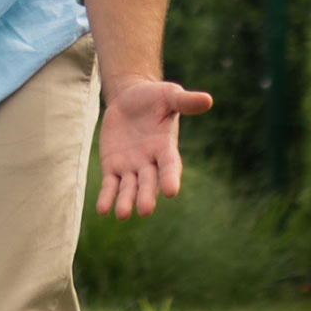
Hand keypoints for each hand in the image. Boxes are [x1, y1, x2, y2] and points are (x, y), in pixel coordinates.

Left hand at [95, 74, 212, 216]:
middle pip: (149, 182)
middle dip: (146, 196)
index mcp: (166, 147)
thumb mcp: (170, 95)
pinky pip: (110, 184)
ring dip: (126, 201)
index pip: (170, 165)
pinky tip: (103, 210)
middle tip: (145, 210)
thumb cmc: (154, 97)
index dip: (170, 177)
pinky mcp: (113, 166)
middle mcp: (150, 162)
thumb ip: (185, 101)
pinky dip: (107, 197)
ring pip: (129, 188)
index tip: (171, 191)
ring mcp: (131, 166)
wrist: (129, 98)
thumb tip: (208, 100)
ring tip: (121, 215)